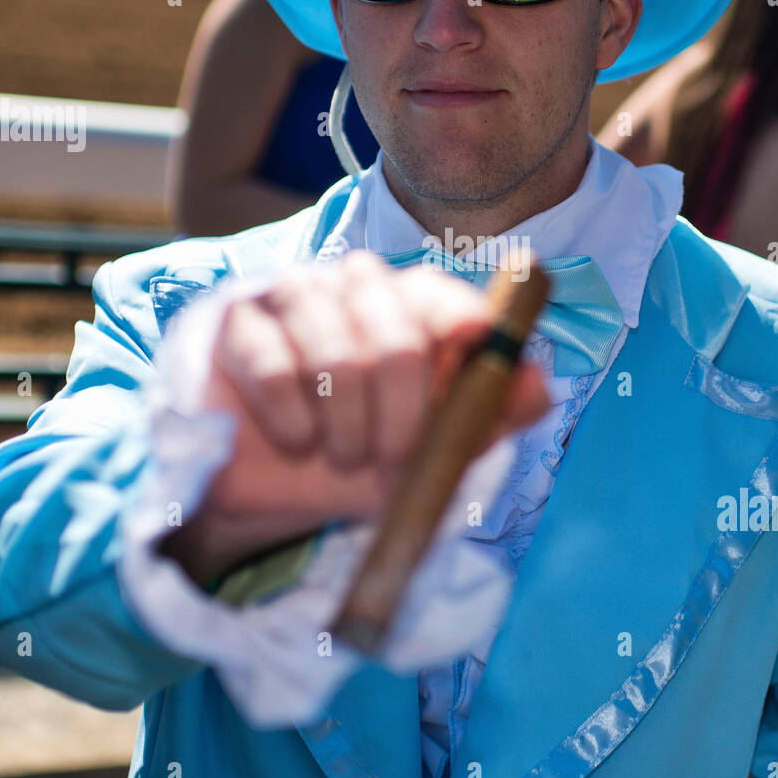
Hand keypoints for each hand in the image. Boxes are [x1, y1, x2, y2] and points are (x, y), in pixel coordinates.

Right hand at [162, 250, 550, 584]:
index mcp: (409, 308)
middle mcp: (355, 287)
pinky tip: (295, 439)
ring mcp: (293, 296)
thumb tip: (540, 382)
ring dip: (347, 420)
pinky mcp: (237, 319)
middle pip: (395, 327)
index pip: (440, 294)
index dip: (460, 317)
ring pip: (336, 345)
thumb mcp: (429, 452)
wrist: (266, 490)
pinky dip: (292, 415)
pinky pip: (273, 360)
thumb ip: (488, 415)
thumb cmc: (357, 460)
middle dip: (404, 409)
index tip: (472, 343)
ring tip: (342, 456)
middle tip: (395, 457)